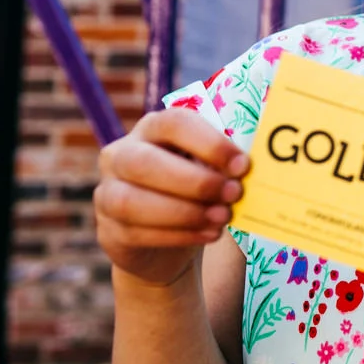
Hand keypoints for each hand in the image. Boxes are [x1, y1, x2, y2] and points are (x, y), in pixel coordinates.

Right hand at [95, 109, 250, 286]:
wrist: (168, 241)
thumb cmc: (197, 192)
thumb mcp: (210, 170)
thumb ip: (225, 164)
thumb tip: (256, 165)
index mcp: (151, 129)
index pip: (173, 123)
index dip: (209, 143)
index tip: (243, 165)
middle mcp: (120, 155)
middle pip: (144, 162)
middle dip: (194, 181)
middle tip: (233, 194)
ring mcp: (106, 193)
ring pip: (131, 201)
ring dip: (184, 212)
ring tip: (223, 218)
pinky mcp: (108, 231)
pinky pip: (136, 232)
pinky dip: (178, 235)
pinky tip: (208, 234)